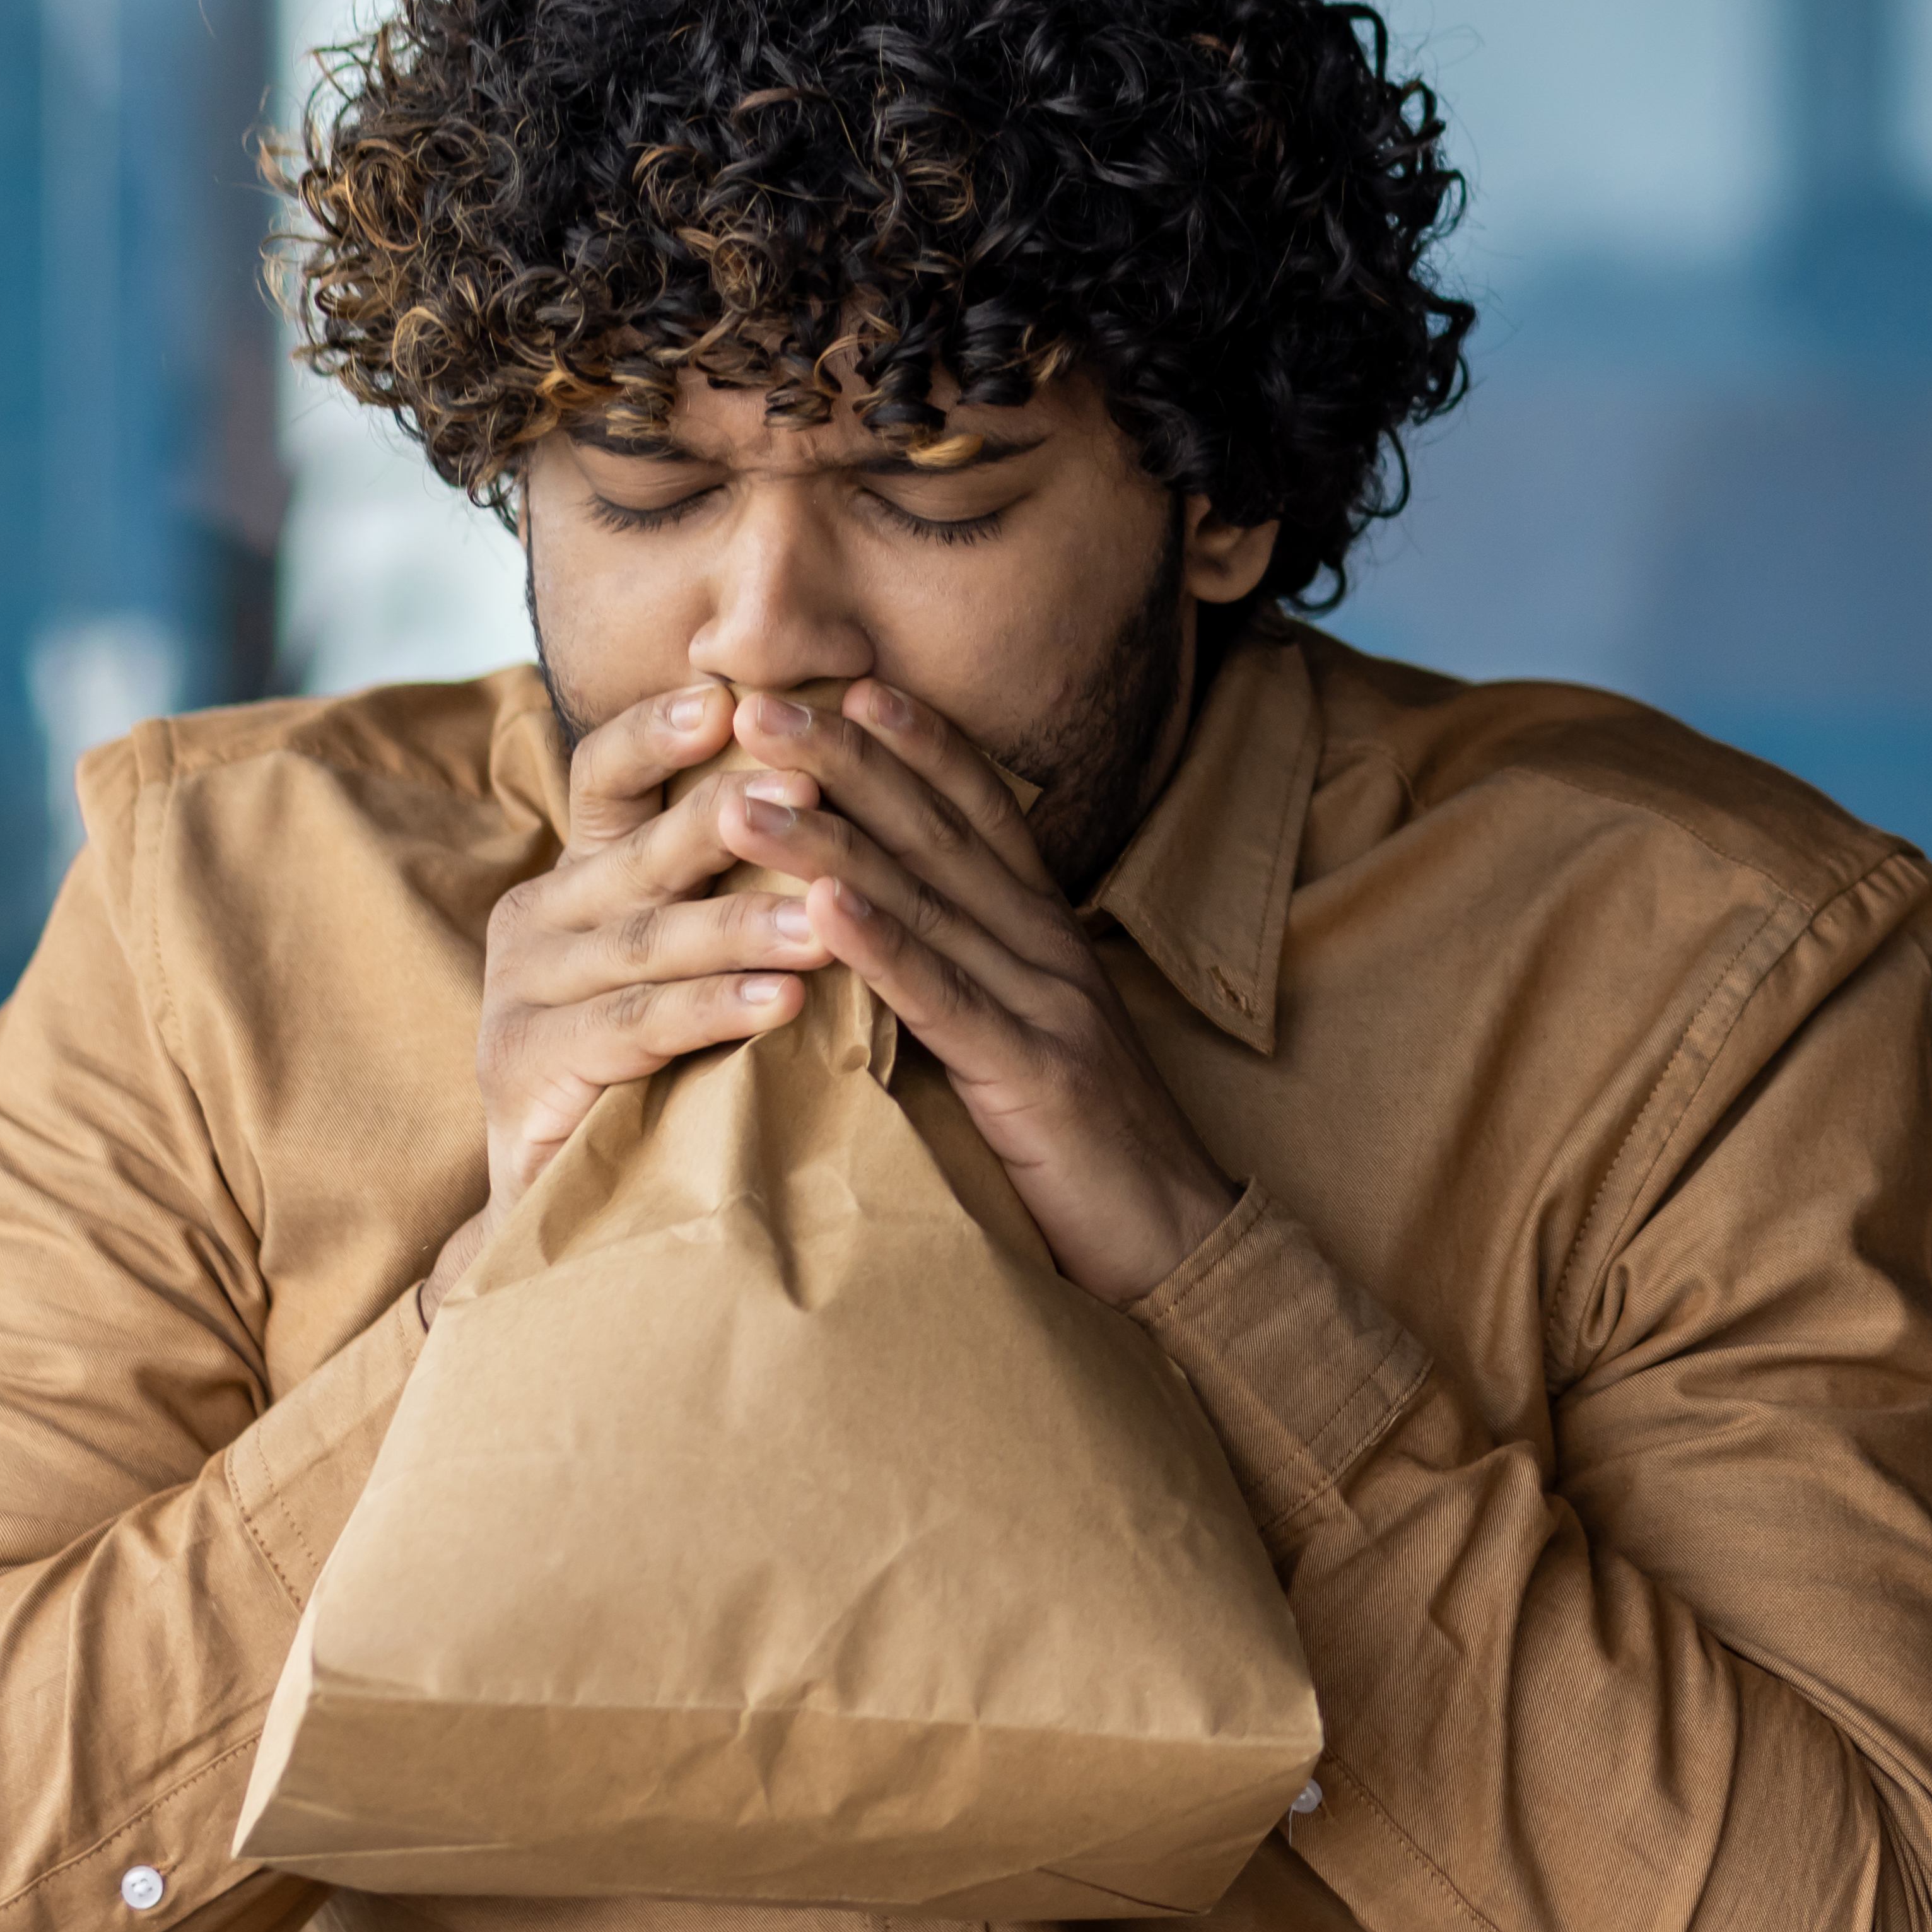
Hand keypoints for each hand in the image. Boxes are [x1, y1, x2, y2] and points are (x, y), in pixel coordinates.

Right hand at [435, 684, 839, 1296]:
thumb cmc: (675, 1066)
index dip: (659, 732)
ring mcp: (520, 993)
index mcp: (582, 874)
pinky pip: (635, 1028)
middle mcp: (538, 918)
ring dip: (741, 927)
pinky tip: (783, 1005)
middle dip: (731, 820)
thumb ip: (742, 877)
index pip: (609, 775)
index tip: (731, 696)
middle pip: (642, 854)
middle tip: (815, 790)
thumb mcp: (707, 955)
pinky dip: (713, 1013)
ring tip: (824, 921)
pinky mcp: (524, 1068)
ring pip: (648, 942)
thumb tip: (840, 776)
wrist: (586, 1201)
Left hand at [716, 680, 1237, 1302]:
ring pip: (928, 904)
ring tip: (746, 791)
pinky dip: (882, 946)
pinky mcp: (1037, 1078)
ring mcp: (1048, 1009)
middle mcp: (1050, 954)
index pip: (982, 820)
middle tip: (755, 701)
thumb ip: (969, 992)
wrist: (1185, 1247)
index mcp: (1049, 943)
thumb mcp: (1027, 1051)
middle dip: (846, 761)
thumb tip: (883, 951)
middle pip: (939, 837)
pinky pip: (945, 1002)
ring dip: (832, 839)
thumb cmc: (1089, 1159)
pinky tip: (822, 903)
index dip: (919, 747)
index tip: (847, 684)